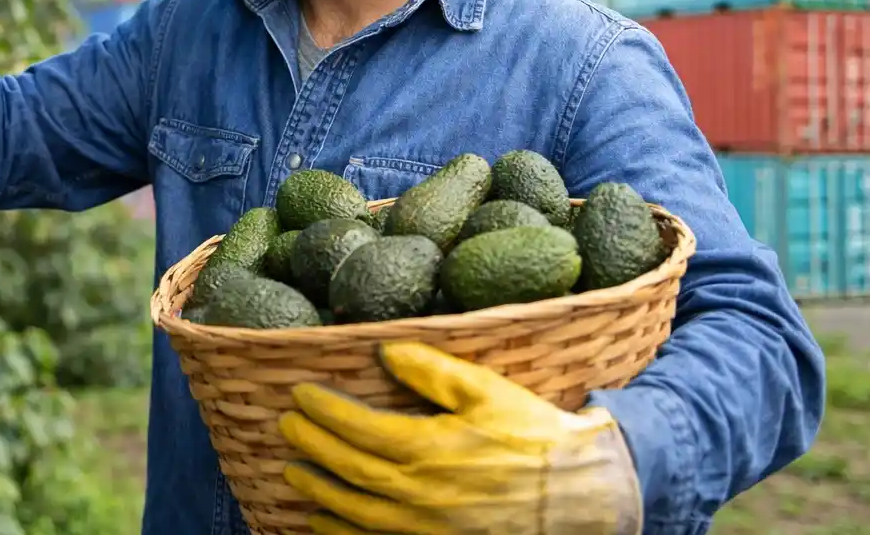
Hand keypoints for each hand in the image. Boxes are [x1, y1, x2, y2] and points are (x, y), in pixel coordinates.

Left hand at [279, 341, 642, 534]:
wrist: (582, 497)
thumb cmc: (535, 437)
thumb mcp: (487, 390)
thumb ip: (432, 371)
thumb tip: (384, 352)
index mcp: (428, 448)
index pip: (357, 428)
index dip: (324, 412)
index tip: (300, 395)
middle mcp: (419, 493)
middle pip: (349, 469)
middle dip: (312, 447)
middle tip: (287, 427)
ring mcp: (425, 528)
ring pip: (355, 512)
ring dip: (318, 493)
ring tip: (293, 473)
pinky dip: (343, 534)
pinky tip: (323, 522)